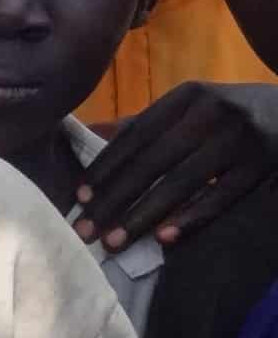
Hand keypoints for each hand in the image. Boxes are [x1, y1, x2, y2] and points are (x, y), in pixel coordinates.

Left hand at [73, 82, 277, 250]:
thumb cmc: (233, 117)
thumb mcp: (194, 109)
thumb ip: (148, 125)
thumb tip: (91, 134)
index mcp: (188, 95)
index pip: (136, 135)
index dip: (106, 167)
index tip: (79, 198)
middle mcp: (211, 111)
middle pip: (152, 161)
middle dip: (114, 198)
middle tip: (84, 230)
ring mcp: (238, 138)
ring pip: (181, 181)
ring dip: (143, 215)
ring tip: (113, 242)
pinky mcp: (261, 164)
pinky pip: (220, 196)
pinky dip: (190, 218)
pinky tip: (163, 239)